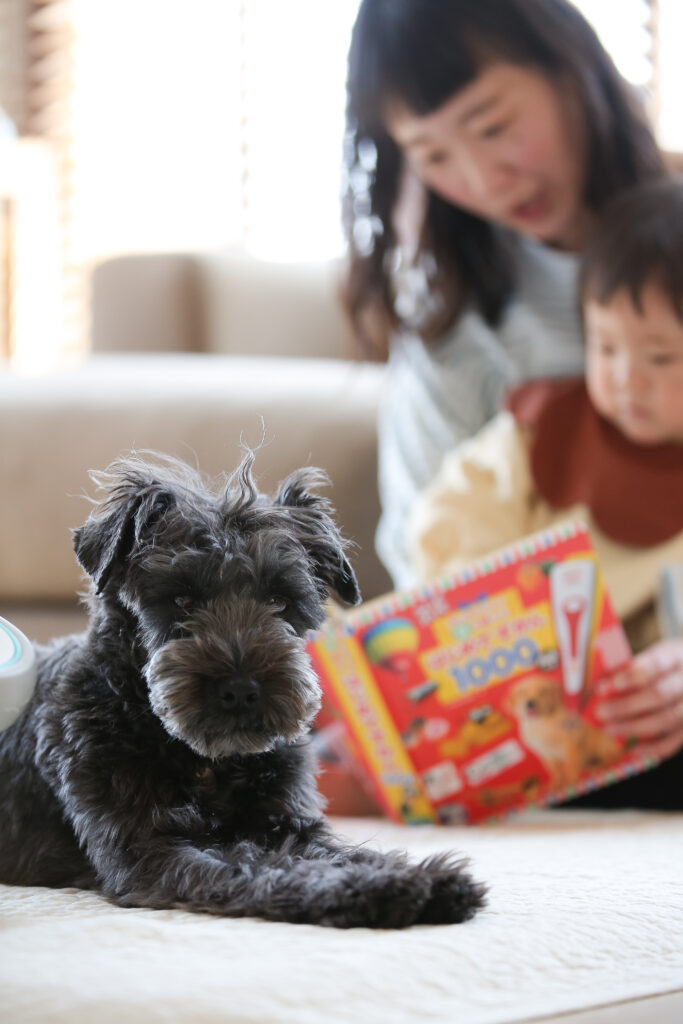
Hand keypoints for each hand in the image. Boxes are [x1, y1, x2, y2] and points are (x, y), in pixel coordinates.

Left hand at [596, 639, 682, 762]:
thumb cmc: (667, 663)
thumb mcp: (655, 654)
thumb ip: (633, 667)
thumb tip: (601, 685)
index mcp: (677, 656)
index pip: (655, 664)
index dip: (630, 677)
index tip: (604, 687)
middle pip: (659, 694)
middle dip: (626, 705)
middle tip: (600, 712)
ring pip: (666, 718)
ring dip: (634, 726)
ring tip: (609, 729)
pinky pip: (675, 741)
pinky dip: (653, 747)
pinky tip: (633, 749)